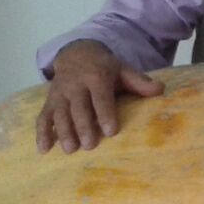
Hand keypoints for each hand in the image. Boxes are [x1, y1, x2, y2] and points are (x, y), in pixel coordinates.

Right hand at [36, 40, 163, 153]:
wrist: (76, 53)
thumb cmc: (104, 68)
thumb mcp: (122, 70)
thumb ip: (139, 81)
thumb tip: (161, 89)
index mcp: (95, 77)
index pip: (100, 97)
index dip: (105, 114)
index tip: (111, 131)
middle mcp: (75, 86)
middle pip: (78, 108)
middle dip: (83, 126)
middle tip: (89, 145)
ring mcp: (59, 94)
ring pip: (60, 114)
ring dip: (63, 132)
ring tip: (70, 150)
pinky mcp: (49, 102)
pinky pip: (43, 117)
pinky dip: (42, 133)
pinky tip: (43, 149)